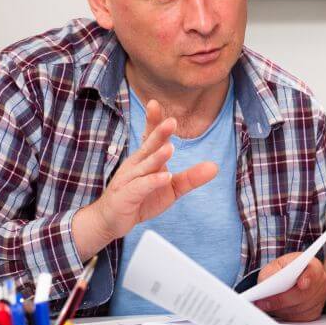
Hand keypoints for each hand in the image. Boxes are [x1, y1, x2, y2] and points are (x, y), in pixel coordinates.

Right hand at [74, 99, 217, 256]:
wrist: (110, 220)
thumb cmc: (140, 199)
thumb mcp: (171, 188)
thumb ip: (191, 177)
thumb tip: (215, 167)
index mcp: (145, 159)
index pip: (150, 136)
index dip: (153, 121)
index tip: (155, 103)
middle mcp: (135, 165)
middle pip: (148, 146)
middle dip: (158, 133)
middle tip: (171, 121)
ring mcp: (128, 180)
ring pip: (144, 166)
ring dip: (157, 157)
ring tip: (171, 148)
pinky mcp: (125, 196)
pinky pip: (140, 187)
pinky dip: (152, 182)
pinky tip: (164, 178)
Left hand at [252, 254, 325, 321]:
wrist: (288, 279)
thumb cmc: (283, 271)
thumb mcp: (275, 266)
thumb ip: (271, 272)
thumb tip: (267, 283)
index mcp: (313, 266)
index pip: (313, 272)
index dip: (308, 279)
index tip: (301, 284)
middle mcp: (320, 282)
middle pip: (305, 294)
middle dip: (282, 299)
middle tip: (264, 302)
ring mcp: (320, 298)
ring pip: (301, 308)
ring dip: (283, 309)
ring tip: (266, 306)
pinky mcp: (315, 311)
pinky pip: (301, 318)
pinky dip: (287, 315)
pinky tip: (278, 310)